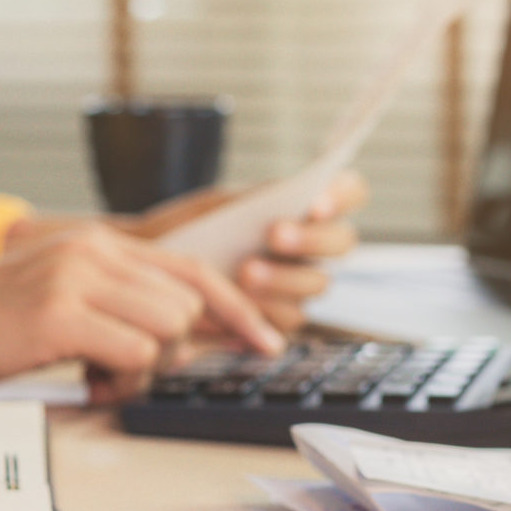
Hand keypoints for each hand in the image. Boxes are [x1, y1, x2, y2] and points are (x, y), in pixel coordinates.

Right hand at [0, 223, 283, 396]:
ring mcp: (77, 279)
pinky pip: (133, 352)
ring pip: (167, 327)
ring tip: (99, 376)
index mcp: (96, 242)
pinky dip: (121, 380)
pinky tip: (87, 384)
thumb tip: (181, 336)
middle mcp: (93, 251)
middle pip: (187, 304)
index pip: (193, 269)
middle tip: (124, 373)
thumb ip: (114, 300)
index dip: (237, 307)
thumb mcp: (57, 291)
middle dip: (170, 350)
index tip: (264, 340)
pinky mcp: (60, 315)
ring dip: (145, 366)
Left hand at [133, 171, 369, 331]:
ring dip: (284, 276)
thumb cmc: (194, 228)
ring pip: (317, 282)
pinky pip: (289, 317)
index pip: (350, 192)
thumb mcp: (220, 206)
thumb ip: (257, 201)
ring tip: (247, 271)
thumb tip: (287, 195)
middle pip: (341, 242)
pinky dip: (266, 308)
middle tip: (274, 234)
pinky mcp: (282, 318)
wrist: (159, 266)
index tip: (315, 200)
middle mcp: (316, 245)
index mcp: (310, 206)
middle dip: (310, 238)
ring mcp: (303, 283)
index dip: (342, 195)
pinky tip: (241, 300)